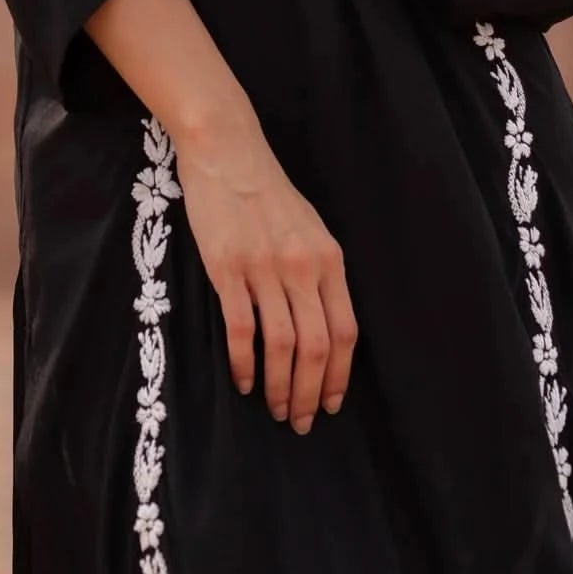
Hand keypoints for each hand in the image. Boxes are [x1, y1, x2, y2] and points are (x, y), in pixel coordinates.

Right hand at [173, 113, 358, 434]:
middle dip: (309, 393)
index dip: (338, 376)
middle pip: (316, 347)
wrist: (228, 152)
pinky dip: (245, 364)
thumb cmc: (268, 192)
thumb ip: (320, 272)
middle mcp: (302, 266)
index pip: (344, 332)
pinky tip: (244, 382)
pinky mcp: (228, 269)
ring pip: (281, 346)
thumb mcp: (310, 228)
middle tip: (299, 422)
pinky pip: (242, 330)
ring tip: (274, 409)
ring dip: (279, 387)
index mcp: (328, 258)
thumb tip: (325, 326)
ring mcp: (264, 268)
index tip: (330, 404)